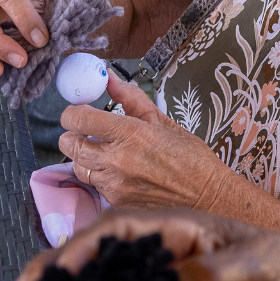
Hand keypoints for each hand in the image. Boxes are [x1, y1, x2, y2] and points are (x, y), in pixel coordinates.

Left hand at [60, 73, 237, 210]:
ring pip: (78, 166)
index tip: (78, 111)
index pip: (79, 119)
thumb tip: (109, 78)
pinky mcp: (116, 202)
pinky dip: (98, 175)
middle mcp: (118, 160)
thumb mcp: (163, 121)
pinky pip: (94, 184)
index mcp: (130, 134)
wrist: (208, 198)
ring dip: (83, 156)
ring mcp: (115, 184)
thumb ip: (131, 99)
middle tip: (84, 130)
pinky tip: (116, 170)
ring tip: (101, 150)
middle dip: (72, 134)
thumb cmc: (191, 158)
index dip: (72, 112)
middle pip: (70, 144)